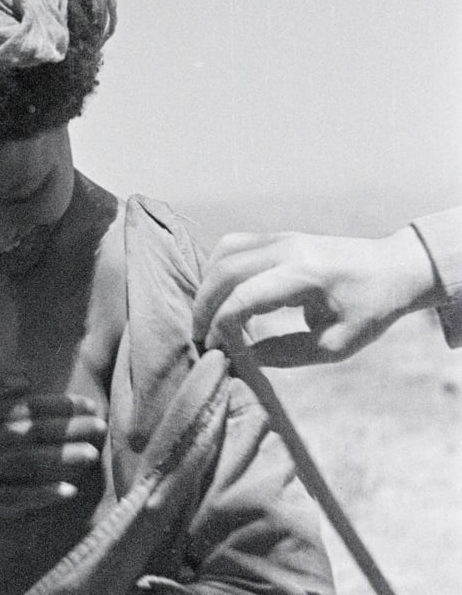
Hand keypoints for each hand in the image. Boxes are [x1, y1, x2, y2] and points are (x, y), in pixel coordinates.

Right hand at [0, 379, 106, 511]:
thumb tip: (28, 380)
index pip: (25, 407)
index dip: (60, 407)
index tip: (88, 405)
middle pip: (31, 435)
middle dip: (69, 430)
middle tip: (101, 426)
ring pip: (26, 466)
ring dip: (61, 460)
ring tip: (92, 455)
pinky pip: (12, 498)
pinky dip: (40, 495)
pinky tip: (66, 491)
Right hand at [192, 228, 438, 365]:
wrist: (394, 268)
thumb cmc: (371, 310)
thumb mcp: (336, 345)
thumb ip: (287, 353)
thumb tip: (243, 357)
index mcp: (306, 274)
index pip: (245, 296)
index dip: (221, 325)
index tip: (214, 349)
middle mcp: (288, 248)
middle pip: (225, 270)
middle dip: (204, 306)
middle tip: (200, 336)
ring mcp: (281, 237)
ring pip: (223, 252)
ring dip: (209, 285)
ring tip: (210, 317)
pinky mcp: (278, 236)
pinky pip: (234, 246)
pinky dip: (219, 271)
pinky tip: (224, 296)